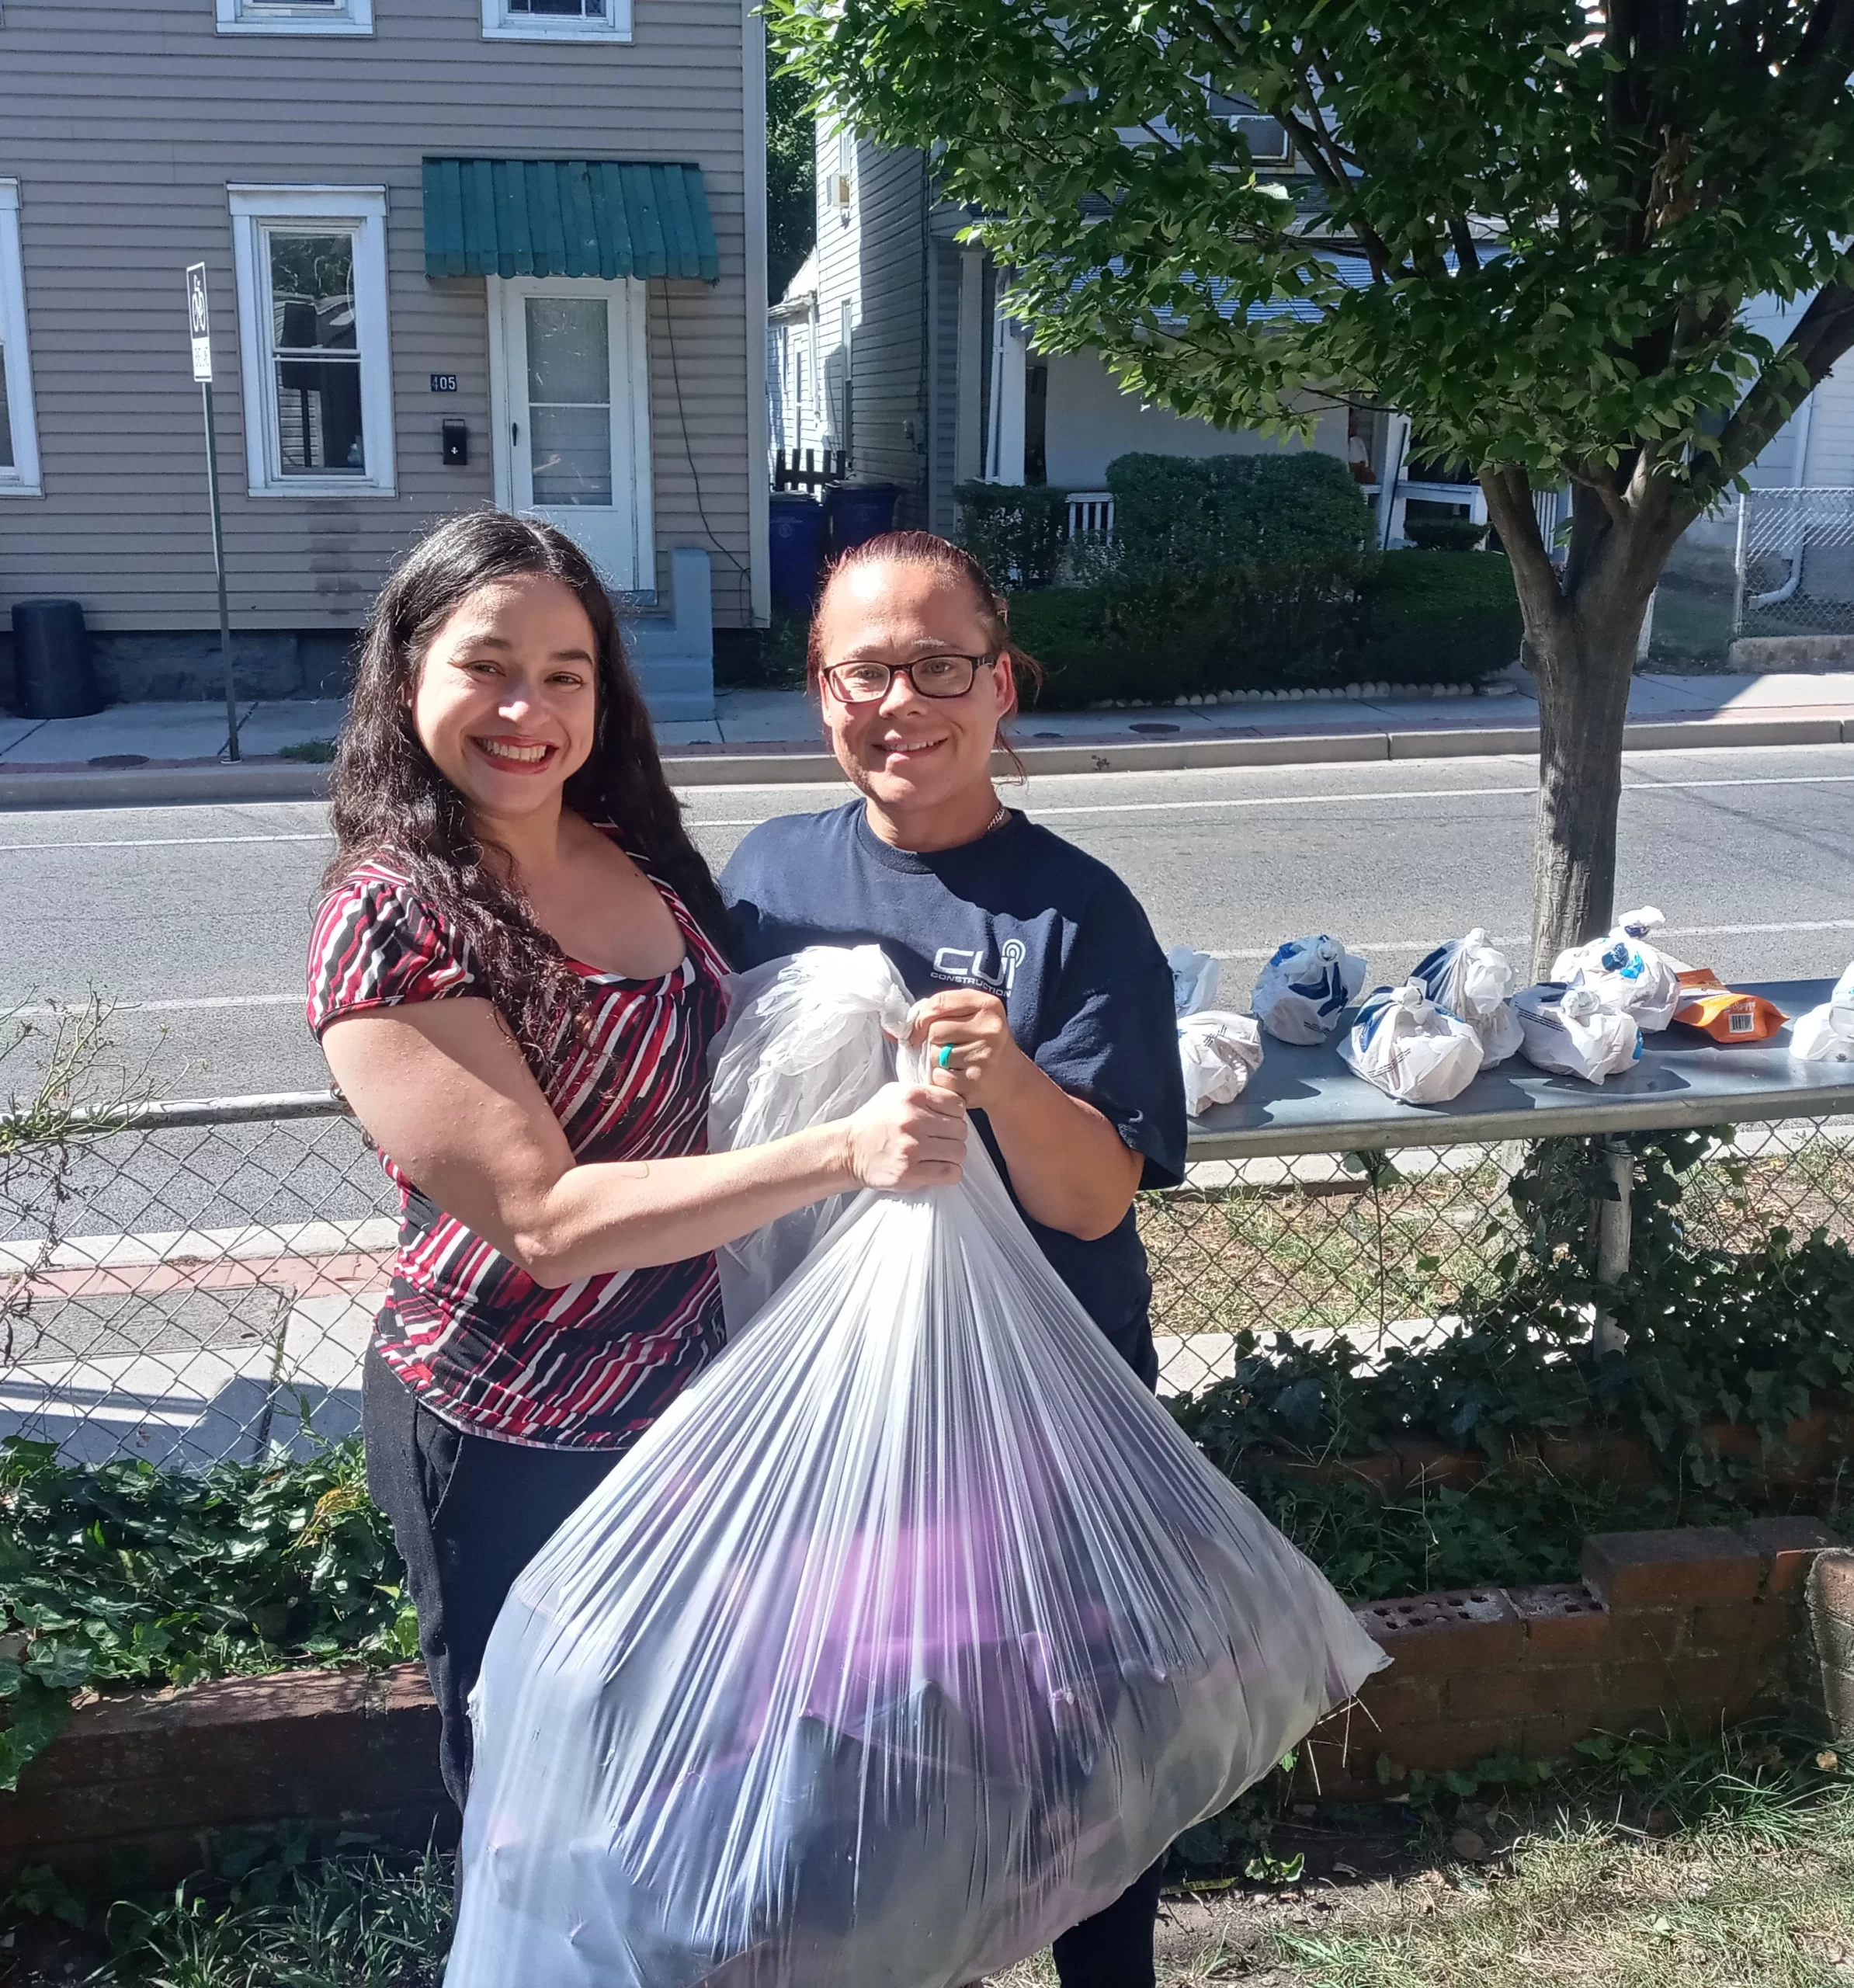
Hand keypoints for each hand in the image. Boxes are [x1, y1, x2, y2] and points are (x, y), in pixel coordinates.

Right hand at [841, 1081, 966, 1190]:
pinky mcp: (911, 1172)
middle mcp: (913, 1120)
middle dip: (953, 1136)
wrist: (848, 1150)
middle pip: (961, 1130)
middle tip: (940, 1141)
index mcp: (911, 1096)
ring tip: (938, 1155)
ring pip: (959, 1152)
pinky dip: (949, 1173)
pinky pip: (951, 1173)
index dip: (954, 1115)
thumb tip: (955, 1104)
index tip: (944, 1121)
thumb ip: (924, 1094)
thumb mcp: (894, 1094)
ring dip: (952, 1156)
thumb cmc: (873, 1122)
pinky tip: (937, 1168)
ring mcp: (912, 1147)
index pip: (957, 1105)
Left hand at [907, 989, 1032, 1111]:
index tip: (918, 1028)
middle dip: (932, 1041)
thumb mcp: (969, 1017)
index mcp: (986, 1005)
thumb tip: (891, 1030)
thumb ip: (936, 1013)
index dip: (921, 1016)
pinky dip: (941, 1078)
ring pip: (935, 1055)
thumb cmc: (981, 1043)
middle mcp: (989, 1028)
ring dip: (936, 1061)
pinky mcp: (975, 1081)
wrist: (1010, 1078)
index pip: (939, 1002)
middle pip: (934, 1030)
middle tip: (946, 1047)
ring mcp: (984, 1056)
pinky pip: (939, 1076)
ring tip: (955, 1062)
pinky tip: (956, 1076)